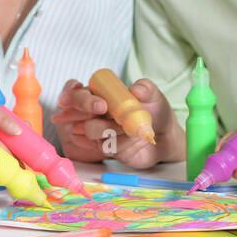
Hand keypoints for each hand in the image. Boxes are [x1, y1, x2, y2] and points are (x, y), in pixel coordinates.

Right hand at [52, 78, 179, 168]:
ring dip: (111, 128)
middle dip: (85, 109)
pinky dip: (120, 142)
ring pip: (90, 130)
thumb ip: (145, 88)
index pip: (78, 93)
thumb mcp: (154, 95)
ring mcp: (97, 131)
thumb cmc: (155, 110)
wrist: (163, 136)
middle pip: (73, 112)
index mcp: (100, 94)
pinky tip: (132, 139)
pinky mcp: (104, 147)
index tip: (98, 103)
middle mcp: (93, 112)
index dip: (79, 97)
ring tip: (131, 127)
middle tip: (103, 108)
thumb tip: (136, 89)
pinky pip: (104, 146)